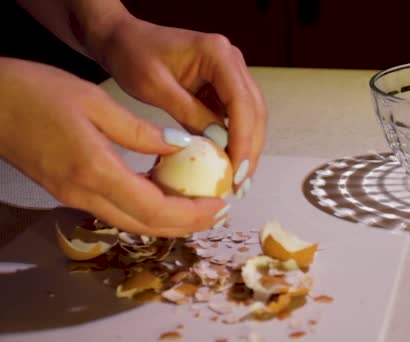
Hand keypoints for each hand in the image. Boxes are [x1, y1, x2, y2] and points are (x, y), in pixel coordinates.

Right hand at [0, 58, 227, 236]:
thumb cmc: (36, 94)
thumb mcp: (95, 102)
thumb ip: (141, 131)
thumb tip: (181, 146)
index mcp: (95, 171)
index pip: (155, 208)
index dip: (192, 213)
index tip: (220, 204)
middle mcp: (85, 194)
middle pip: (147, 225)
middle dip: (188, 224)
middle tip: (218, 211)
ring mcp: (75, 197)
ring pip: (133, 221)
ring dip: (170, 219)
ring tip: (200, 204)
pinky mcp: (70, 192)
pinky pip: (118, 209)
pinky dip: (147, 206)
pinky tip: (165, 190)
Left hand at [91, 17, 267, 196]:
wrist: (123, 39)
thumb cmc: (133, 56)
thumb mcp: (155, 87)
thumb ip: (188, 113)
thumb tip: (217, 144)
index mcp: (218, 54)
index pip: (241, 102)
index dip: (243, 139)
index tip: (237, 171)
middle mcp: (232, 61)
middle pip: (254, 110)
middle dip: (251, 149)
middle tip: (241, 184)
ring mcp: (231, 73)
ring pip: (251, 115)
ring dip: (248, 147)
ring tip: (239, 180)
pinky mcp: (223, 86)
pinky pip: (237, 117)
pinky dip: (235, 140)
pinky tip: (229, 163)